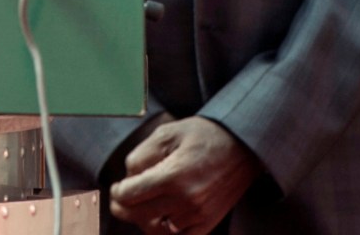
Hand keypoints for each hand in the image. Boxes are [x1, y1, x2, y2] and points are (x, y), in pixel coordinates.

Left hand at [109, 116, 260, 234]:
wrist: (242, 145)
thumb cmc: (203, 135)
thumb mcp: (166, 133)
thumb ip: (141, 155)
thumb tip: (128, 177)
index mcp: (172, 176)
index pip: (130, 195)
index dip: (117, 192)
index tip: (117, 187)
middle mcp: (186, 200)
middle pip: (139, 215)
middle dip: (123, 208)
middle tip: (119, 200)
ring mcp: (199, 215)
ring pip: (158, 230)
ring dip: (143, 221)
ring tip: (139, 208)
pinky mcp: (209, 222)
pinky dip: (166, 232)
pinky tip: (160, 219)